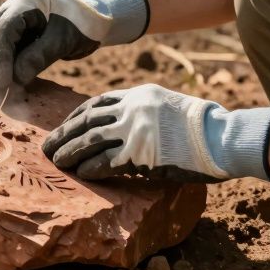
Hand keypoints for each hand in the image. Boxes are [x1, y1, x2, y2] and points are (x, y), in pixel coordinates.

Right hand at [0, 0, 147, 99]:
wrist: (94, 21)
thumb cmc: (84, 25)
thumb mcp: (64, 40)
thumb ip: (38, 57)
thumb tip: (14, 80)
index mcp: (26, 0)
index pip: (3, 29)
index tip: (1, 83)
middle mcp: (13, 7)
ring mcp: (12, 19)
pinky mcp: (15, 34)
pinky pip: (1, 51)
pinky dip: (0, 69)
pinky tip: (3, 88)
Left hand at [41, 84, 269, 182]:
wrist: (222, 137)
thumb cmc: (201, 126)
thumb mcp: (167, 105)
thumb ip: (144, 111)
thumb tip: (125, 123)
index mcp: (138, 95)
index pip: (96, 102)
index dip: (76, 116)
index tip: (64, 126)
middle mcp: (132, 109)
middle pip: (87, 121)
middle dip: (64, 134)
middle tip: (48, 147)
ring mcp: (135, 131)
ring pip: (91, 141)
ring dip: (71, 152)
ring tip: (57, 162)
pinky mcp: (141, 154)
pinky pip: (107, 162)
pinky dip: (90, 168)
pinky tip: (82, 174)